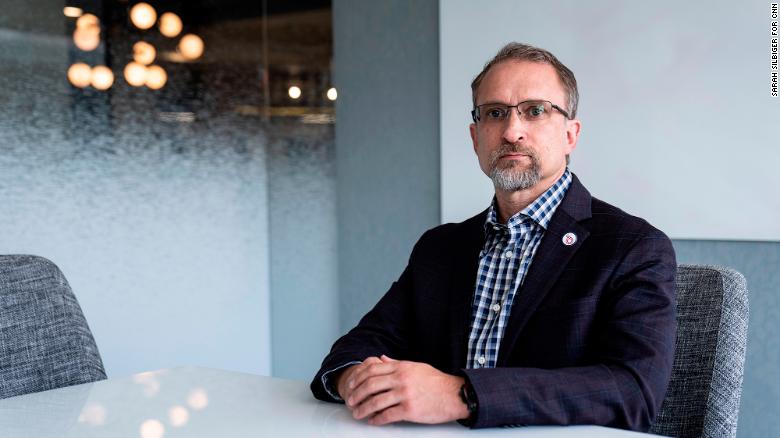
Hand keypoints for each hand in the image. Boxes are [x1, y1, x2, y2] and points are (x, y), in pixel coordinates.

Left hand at [343, 355, 467, 424]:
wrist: (454, 394)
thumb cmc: (436, 382)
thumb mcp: (415, 366)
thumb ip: (396, 363)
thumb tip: (380, 359)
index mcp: (401, 367)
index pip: (372, 370)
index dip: (357, 378)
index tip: (350, 385)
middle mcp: (401, 379)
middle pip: (370, 385)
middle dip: (356, 394)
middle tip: (350, 402)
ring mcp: (405, 394)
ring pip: (376, 402)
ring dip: (363, 409)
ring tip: (357, 413)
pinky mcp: (410, 410)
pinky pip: (388, 415)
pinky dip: (377, 419)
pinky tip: (373, 421)